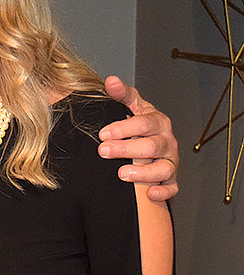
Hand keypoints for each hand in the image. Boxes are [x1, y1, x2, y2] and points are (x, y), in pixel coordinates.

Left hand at [98, 75, 177, 201]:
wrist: (148, 141)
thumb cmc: (137, 124)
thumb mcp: (130, 106)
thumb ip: (121, 94)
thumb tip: (110, 81)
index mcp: (157, 122)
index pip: (143, 123)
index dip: (124, 128)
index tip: (102, 133)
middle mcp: (167, 141)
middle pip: (151, 146)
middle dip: (126, 149)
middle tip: (103, 151)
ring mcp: (170, 161)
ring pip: (163, 168)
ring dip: (143, 173)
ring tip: (121, 173)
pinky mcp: (171, 179)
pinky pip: (172, 187)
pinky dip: (163, 191)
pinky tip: (150, 193)